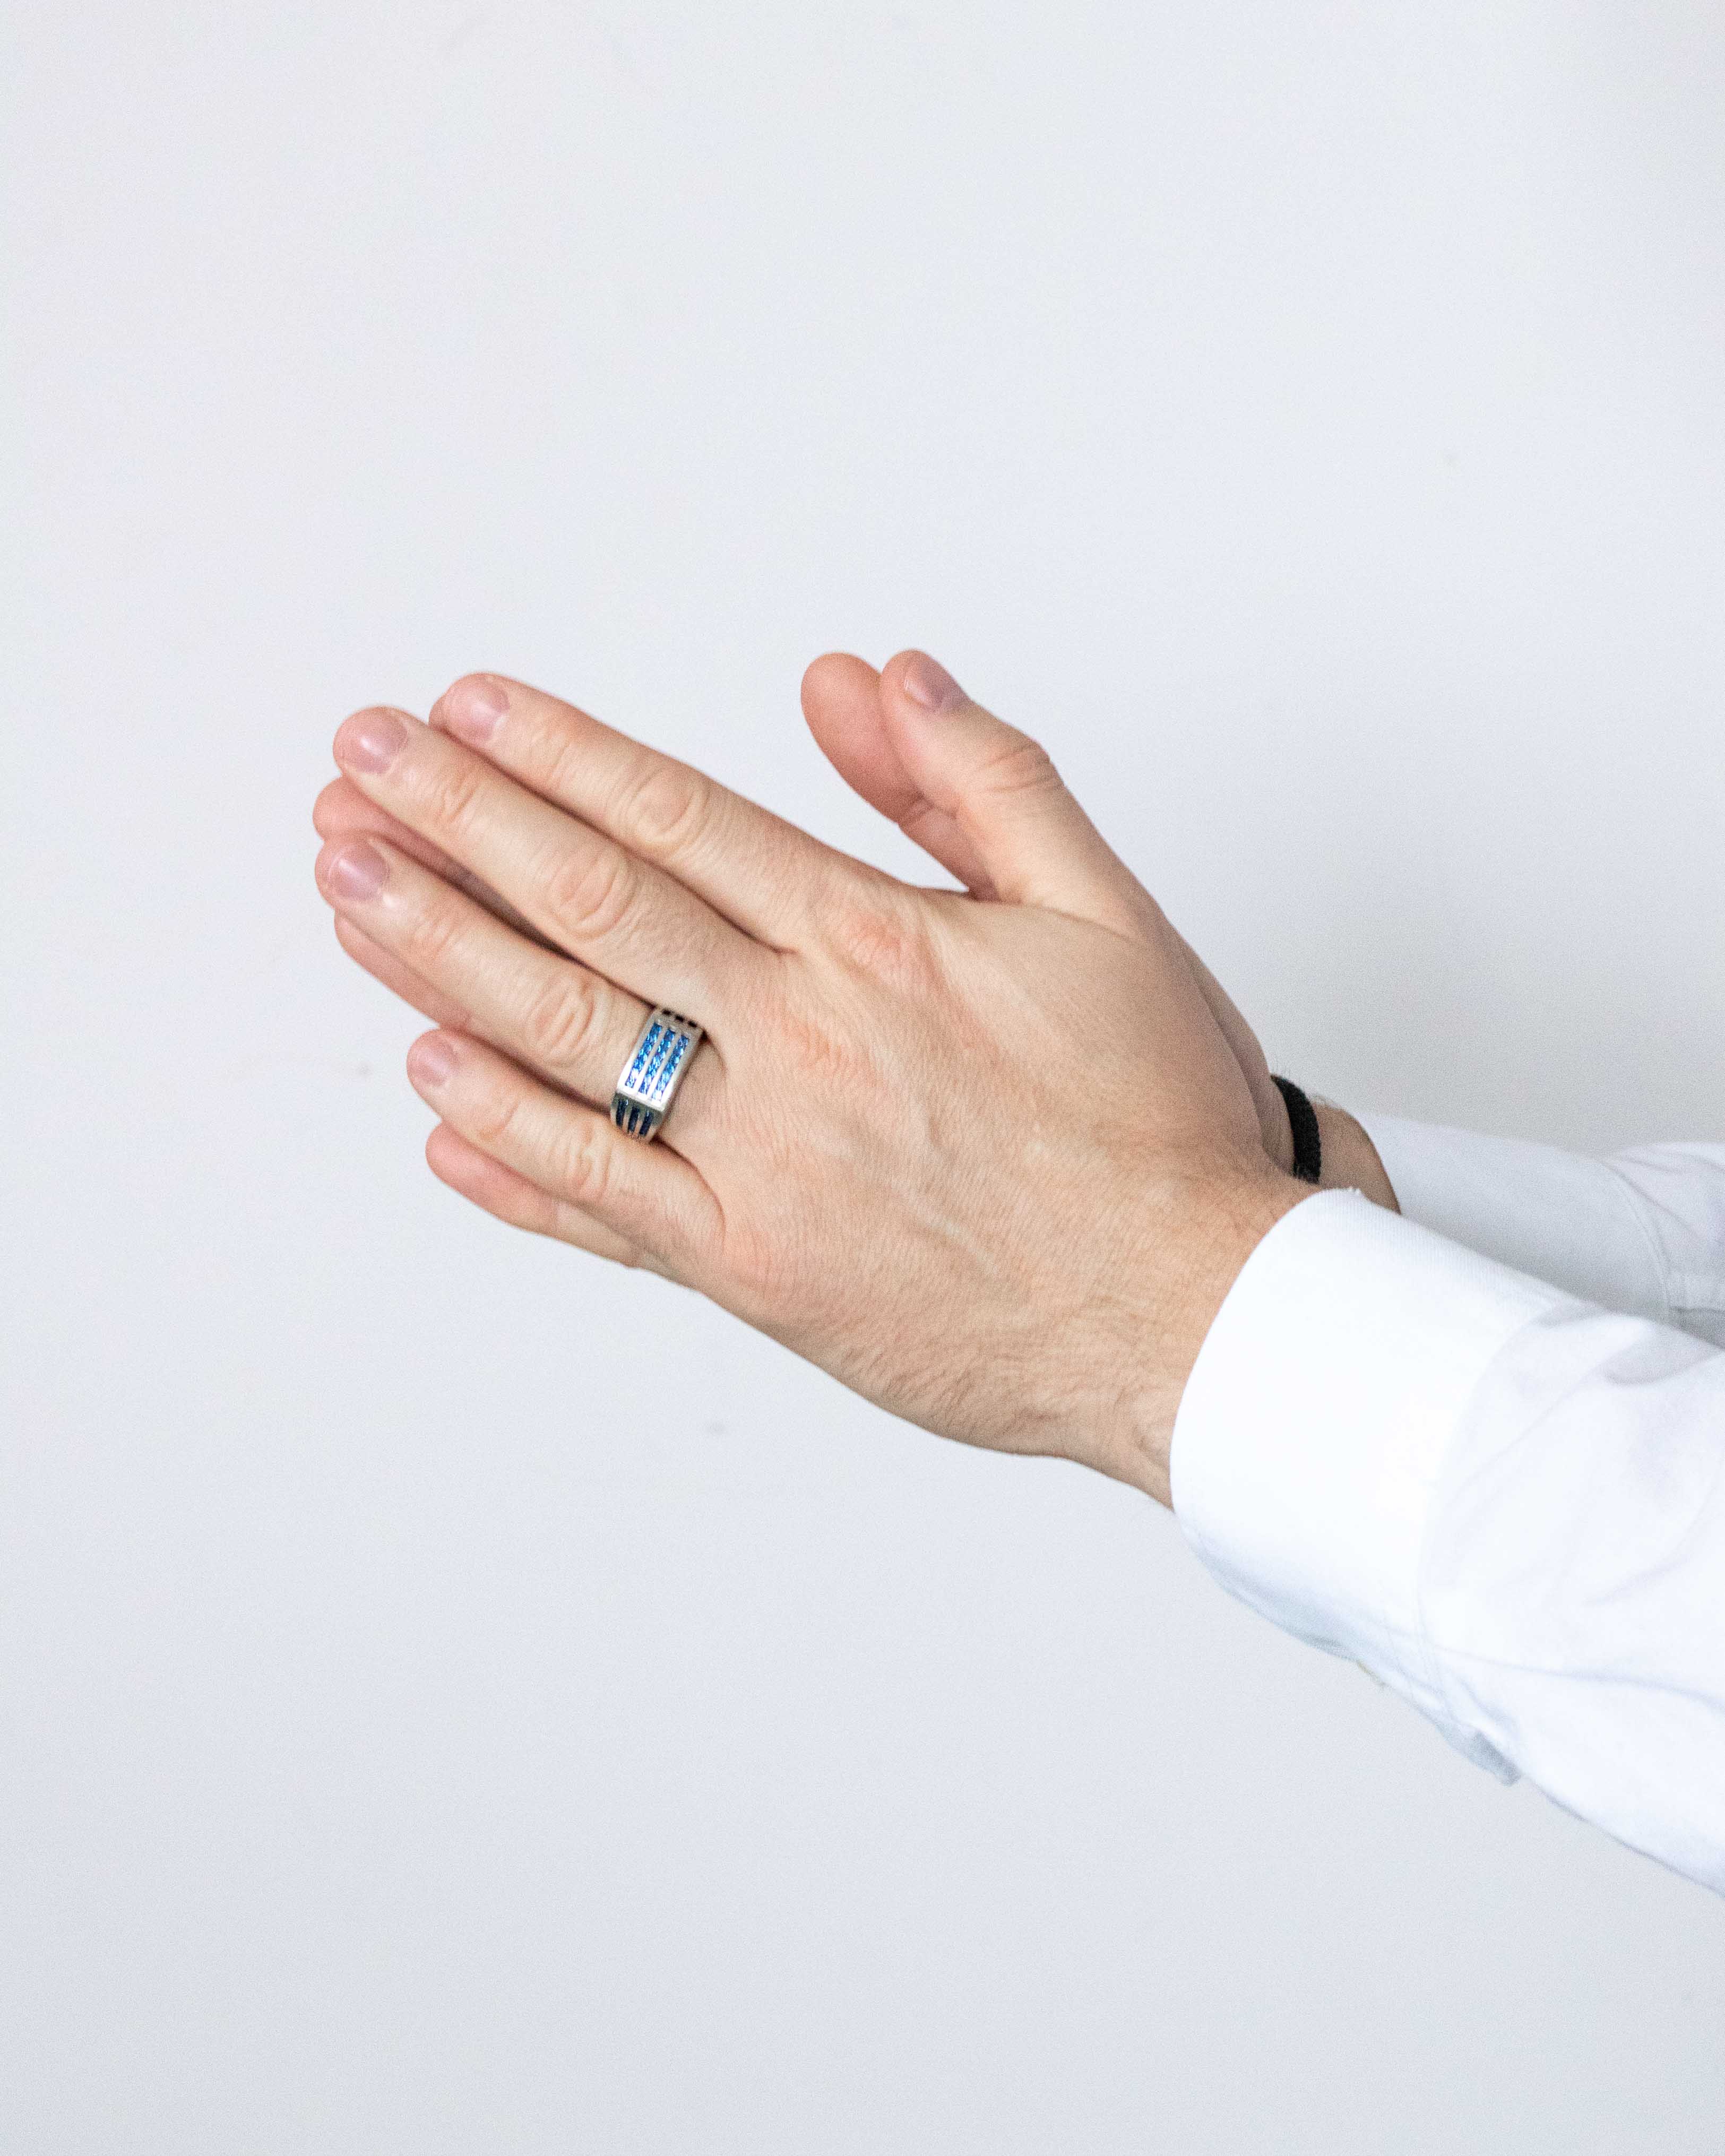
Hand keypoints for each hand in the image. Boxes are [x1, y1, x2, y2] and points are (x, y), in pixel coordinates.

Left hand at [313, 653, 1313, 1501]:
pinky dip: (509, 1155)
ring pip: (568, 1047)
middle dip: (457, 826)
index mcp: (875, 942)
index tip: (464, 709)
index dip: (555, 755)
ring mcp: (768, 1166)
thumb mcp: (1102, 910)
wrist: (1192, 1315)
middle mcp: (801, 1043)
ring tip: (348, 891)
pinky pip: (605, 1207)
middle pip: (593, 910)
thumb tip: (872, 676)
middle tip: (359, 767)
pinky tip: (431, 1101)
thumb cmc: (1153, 1120)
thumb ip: (983, 780)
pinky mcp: (758, 1274)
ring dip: (441, 961)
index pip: (677, 817)